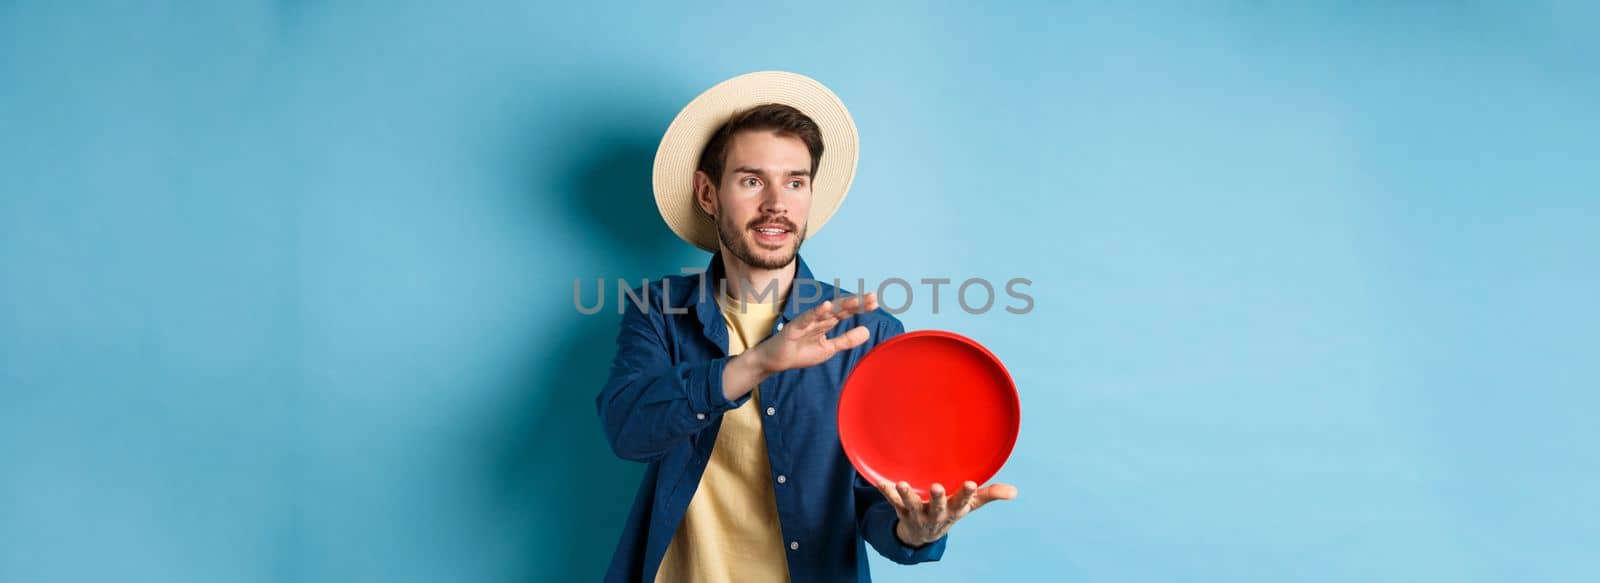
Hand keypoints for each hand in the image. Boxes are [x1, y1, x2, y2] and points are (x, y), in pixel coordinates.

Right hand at [720, 293, 879, 401]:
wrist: (776, 361)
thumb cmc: (800, 353)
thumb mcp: (829, 349)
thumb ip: (846, 340)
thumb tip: (867, 332)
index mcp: (827, 322)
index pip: (846, 312)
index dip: (860, 307)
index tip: (875, 302)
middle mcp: (818, 318)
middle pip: (840, 308)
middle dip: (856, 303)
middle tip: (872, 297)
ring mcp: (806, 321)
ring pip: (826, 311)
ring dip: (842, 305)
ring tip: (857, 301)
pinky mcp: (795, 327)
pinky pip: (807, 318)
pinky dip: (817, 312)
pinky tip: (827, 306)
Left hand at [876, 480, 1017, 546]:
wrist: (923, 534)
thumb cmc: (950, 511)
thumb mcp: (969, 505)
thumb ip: (990, 495)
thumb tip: (1015, 491)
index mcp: (954, 510)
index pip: (963, 502)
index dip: (966, 494)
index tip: (970, 483)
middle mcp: (936, 513)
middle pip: (937, 506)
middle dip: (937, 498)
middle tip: (937, 487)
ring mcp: (917, 513)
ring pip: (912, 505)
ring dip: (907, 495)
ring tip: (902, 484)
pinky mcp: (901, 511)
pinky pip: (892, 502)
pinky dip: (885, 492)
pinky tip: (879, 481)